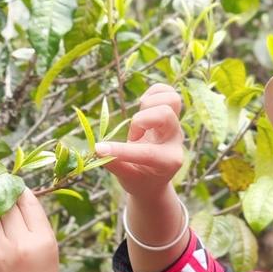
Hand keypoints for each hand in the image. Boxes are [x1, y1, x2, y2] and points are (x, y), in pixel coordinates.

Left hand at [0, 185, 57, 271]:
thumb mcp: (50, 250)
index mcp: (41, 240)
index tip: (16, 186)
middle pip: (6, 203)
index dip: (20, 190)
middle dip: (3, 193)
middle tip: (0, 186)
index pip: (27, 202)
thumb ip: (36, 223)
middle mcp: (18, 243)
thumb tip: (19, 194)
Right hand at [94, 82, 185, 199]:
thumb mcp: (126, 178)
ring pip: (171, 99)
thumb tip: (97, 149)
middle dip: (140, 121)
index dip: (120, 150)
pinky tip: (143, 108)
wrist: (155, 178)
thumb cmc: (139, 179)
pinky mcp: (172, 114)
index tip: (98, 149)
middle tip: (133, 137)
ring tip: (139, 121)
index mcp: (168, 162)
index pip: (147, 152)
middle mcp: (175, 141)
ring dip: (148, 106)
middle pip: (165, 114)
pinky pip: (167, 92)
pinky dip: (153, 94)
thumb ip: (113, 164)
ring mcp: (175, 126)